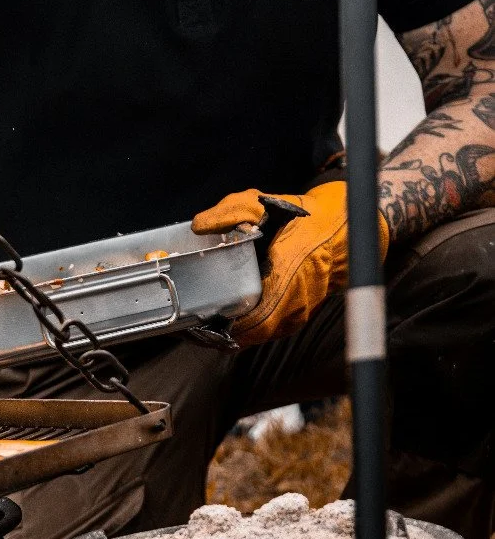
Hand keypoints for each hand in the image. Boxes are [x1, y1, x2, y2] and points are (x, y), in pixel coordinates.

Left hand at [191, 183, 388, 346]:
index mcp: (286, 277)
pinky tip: (230, 312)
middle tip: (193, 319)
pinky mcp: (299, 314)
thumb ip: (229, 212)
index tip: (195, 321)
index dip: (219, 328)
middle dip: (219, 330)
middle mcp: (293, 303)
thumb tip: (198, 226)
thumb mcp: (261, 203)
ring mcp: (298, 313)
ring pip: (259, 334)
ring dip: (233, 330)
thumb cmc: (302, 217)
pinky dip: (248, 325)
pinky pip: (269, 328)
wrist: (344, 228)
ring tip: (205, 318)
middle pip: (249, 335)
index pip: (250, 322)